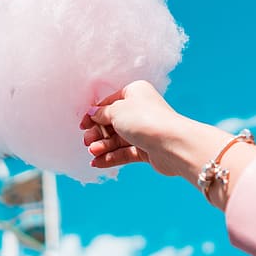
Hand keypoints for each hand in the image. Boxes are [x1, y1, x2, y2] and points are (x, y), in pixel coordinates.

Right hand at [80, 80, 194, 176]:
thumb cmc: (145, 120)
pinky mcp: (147, 150)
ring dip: (103, 146)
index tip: (82, 125)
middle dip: (98, 133)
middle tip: (87, 141)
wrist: (172, 143)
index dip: (94, 115)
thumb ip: (102, 113)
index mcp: (135, 93)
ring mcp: (144, 131)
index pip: (109, 103)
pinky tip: (97, 162)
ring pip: (117, 139)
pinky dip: (110, 157)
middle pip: (112, 123)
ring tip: (93, 153)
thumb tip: (93, 114)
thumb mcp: (116, 111)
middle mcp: (140, 110)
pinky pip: (124, 152)